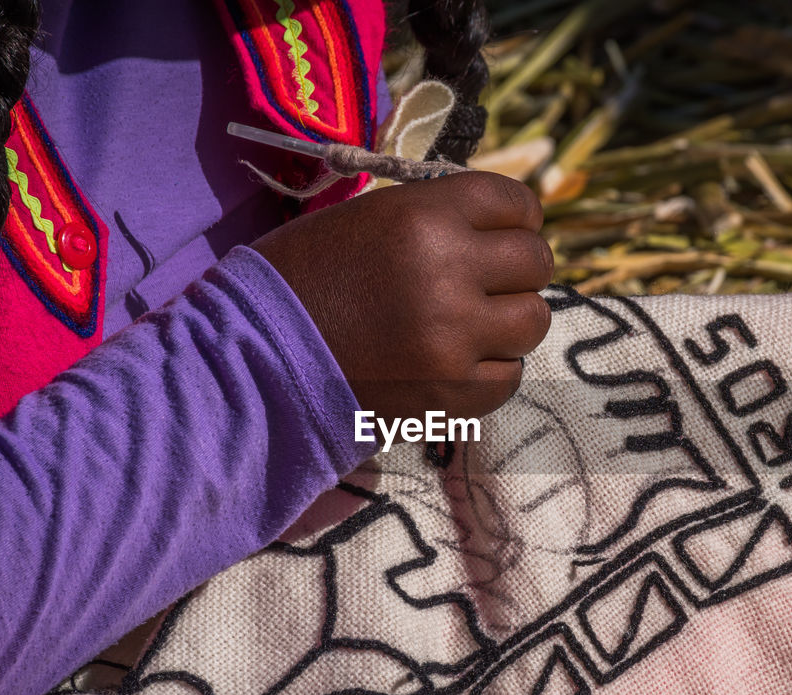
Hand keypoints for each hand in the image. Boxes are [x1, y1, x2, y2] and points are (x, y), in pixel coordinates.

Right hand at [253, 171, 552, 421]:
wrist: (255, 358)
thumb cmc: (305, 278)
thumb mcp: (369, 219)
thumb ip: (437, 218)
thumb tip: (501, 228)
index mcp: (424, 216)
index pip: (516, 204)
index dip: (515, 219)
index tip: (502, 234)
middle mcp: (449, 271)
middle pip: (536, 262)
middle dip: (516, 270)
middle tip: (488, 282)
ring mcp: (455, 338)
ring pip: (533, 320)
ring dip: (509, 321)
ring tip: (472, 325)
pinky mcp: (451, 393)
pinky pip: (510, 376)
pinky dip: (492, 370)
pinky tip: (456, 362)